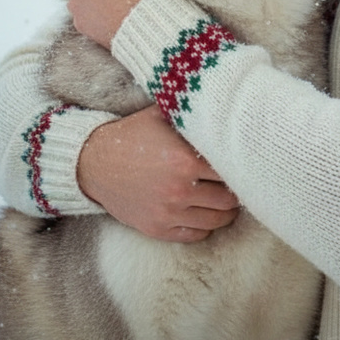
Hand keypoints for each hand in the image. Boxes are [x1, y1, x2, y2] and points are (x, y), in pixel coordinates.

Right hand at [77, 105, 239, 241]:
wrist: (94, 163)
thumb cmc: (132, 135)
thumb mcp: (162, 115)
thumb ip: (193, 112)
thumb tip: (224, 103)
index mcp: (185, 159)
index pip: (231, 168)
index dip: (240, 164)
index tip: (245, 161)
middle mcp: (180, 189)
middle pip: (229, 199)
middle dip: (236, 190)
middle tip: (238, 181)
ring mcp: (169, 213)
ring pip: (216, 221)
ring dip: (226, 211)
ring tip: (227, 199)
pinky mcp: (158, 229)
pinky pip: (196, 235)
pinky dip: (206, 226)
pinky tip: (206, 212)